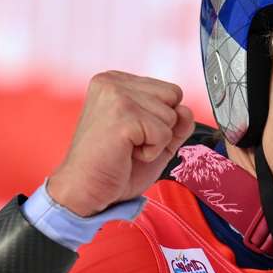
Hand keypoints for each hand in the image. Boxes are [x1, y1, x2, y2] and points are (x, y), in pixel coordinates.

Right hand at [47, 71, 194, 216]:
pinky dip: (151, 152)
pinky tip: (126, 154)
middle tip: (130, 142)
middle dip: (161, 127)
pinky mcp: (122, 114)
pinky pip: (164, 133)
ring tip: (126, 148)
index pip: (169, 91)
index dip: (160, 121)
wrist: (85, 190)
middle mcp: (113, 82)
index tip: (131, 134)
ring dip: (155, 141)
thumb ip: (174, 122)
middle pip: (173, 97)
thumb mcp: (153, 140)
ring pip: (171, 116)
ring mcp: (116, 96)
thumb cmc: (113, 167)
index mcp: (116, 81)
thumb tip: (186, 111)